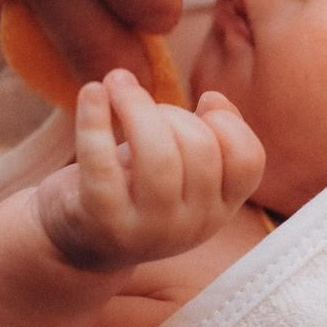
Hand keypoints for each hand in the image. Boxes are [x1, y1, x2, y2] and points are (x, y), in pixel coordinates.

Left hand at [37, 71, 264, 272]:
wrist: (79, 243)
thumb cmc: (137, 187)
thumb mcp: (181, 166)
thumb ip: (208, 134)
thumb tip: (214, 99)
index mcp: (218, 209)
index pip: (247, 161)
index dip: (228, 123)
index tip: (202, 103)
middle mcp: (191, 226)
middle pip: (200, 147)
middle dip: (170, 110)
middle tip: (138, 102)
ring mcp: (147, 230)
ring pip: (158, 155)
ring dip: (135, 104)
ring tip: (116, 83)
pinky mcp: (101, 222)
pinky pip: (101, 162)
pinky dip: (94, 118)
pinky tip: (92, 91)